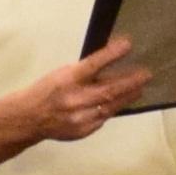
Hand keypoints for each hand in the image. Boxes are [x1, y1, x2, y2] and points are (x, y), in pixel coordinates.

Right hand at [0, 47, 154, 169]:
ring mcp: (79, 117)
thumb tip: (110, 65)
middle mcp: (74, 99)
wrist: (29, 118)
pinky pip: (103, 117)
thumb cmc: (46, 91)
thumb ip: (84, 74)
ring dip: (128, 95)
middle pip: (109, 89)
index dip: (112, 54)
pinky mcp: (83, 130)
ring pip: (110, 105)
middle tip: (146, 74)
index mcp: (67, 80)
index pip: (93, 64)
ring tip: (140, 87)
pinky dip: (112, 108)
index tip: (128, 44)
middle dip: (130, 81)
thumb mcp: (61, 75)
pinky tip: (120, 102)